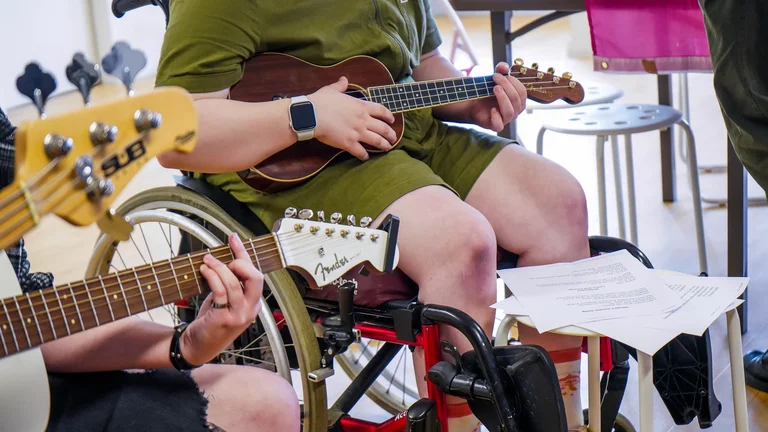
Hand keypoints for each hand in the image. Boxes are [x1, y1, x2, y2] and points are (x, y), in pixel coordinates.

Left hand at [180, 232, 263, 365]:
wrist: (198, 347)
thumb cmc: (211, 322)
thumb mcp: (225, 301)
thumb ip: (230, 285)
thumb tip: (224, 259)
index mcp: (254, 303)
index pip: (255, 274)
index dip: (244, 253)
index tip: (233, 238)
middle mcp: (251, 309)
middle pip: (255, 277)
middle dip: (240, 262)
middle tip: (224, 260)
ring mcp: (239, 315)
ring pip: (234, 282)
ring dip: (219, 267)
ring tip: (207, 261)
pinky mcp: (224, 318)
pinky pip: (220, 290)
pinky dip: (212, 276)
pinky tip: (204, 270)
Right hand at [307, 76, 397, 160]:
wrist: (311, 115)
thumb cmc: (321, 101)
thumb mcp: (332, 90)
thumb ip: (340, 86)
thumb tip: (343, 79)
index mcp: (360, 106)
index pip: (381, 110)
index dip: (389, 116)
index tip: (392, 120)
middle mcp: (363, 120)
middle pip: (383, 128)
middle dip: (390, 134)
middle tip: (393, 138)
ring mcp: (357, 133)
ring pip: (377, 141)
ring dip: (384, 145)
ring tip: (387, 148)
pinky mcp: (349, 144)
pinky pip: (361, 152)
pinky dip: (365, 155)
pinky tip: (366, 157)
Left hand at [468, 62, 526, 131]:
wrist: (473, 102)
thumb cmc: (487, 91)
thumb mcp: (494, 78)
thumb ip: (500, 70)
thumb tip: (504, 67)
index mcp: (518, 100)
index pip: (522, 92)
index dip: (513, 82)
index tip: (500, 73)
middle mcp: (514, 111)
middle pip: (516, 100)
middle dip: (507, 86)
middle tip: (495, 77)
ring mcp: (505, 119)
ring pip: (510, 112)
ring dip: (503, 98)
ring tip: (495, 88)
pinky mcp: (494, 125)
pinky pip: (499, 126)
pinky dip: (496, 117)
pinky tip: (492, 109)